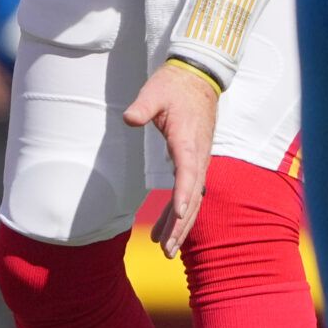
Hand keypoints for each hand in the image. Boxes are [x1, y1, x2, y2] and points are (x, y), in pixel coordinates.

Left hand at [123, 61, 218, 258]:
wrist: (198, 78)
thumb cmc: (174, 86)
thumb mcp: (155, 92)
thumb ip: (143, 107)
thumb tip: (129, 118)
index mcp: (188, 140)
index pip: (188, 171)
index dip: (183, 193)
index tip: (178, 213)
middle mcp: (198, 155)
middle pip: (192, 195)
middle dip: (180, 224)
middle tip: (166, 249)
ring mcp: (198, 161)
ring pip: (192, 200)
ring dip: (180, 225)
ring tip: (165, 249)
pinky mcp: (193, 163)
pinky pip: (189, 193)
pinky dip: (178, 213)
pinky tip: (164, 229)